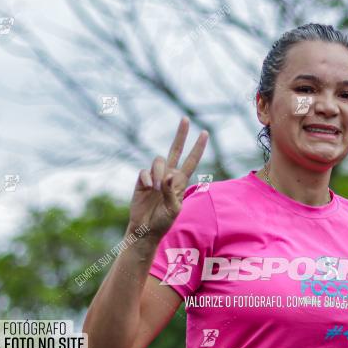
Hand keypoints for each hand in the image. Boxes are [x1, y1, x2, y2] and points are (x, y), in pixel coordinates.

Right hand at [129, 117, 208, 238]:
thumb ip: (172, 193)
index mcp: (180, 182)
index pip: (191, 161)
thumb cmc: (163, 222)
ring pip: (159, 161)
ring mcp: (155, 177)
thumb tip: (169, 176)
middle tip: (185, 119)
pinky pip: (145, 171)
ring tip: (157, 188)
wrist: (145, 229)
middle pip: (175, 150)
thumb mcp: (174, 210)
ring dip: (159, 172)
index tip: (205, 133)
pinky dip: (148, 179)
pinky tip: (148, 189)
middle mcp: (169, 176)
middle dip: (181, 135)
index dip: (198, 148)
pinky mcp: (142, 180)